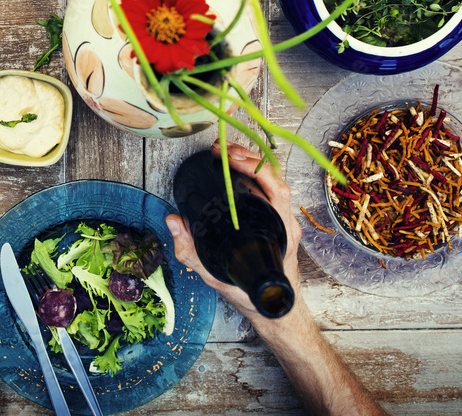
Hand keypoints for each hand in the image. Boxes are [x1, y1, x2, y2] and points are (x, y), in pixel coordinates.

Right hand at [165, 142, 304, 323]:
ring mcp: (286, 221)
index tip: (231, 158)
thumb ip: (191, 250)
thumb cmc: (252, 295)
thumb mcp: (216, 275)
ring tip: (228, 154)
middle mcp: (287, 222)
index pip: (275, 189)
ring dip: (253, 164)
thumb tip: (174, 222)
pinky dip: (255, 176)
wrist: (276, 310)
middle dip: (249, 158)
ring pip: (275, 182)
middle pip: (275, 178)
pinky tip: (239, 170)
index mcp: (280, 232)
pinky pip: (272, 191)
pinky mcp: (280, 221)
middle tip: (222, 151)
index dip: (254, 168)